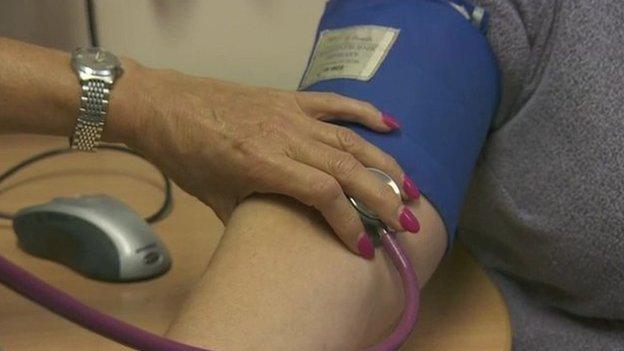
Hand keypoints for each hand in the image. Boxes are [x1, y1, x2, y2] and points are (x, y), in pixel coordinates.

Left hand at [126, 68, 420, 258]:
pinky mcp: (290, 99)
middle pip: (348, 169)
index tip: (364, 248)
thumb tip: (279, 235)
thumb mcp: (217, 197)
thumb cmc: (186, 155)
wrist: (165, 106)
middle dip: (383, 200)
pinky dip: (365, 113)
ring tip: (411, 189)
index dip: (349, 224)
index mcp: (264, 165)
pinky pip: (335, 104)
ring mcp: (291, 114)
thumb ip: (253, 217)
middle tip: (408, 225)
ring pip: (350, 140)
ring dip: (385, 166)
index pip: (324, 194)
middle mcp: (285, 138)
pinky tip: (392, 126)